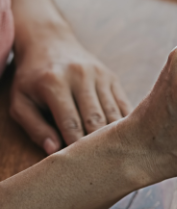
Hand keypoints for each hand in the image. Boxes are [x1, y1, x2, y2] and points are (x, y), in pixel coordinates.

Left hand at [10, 29, 131, 154]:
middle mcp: (80, 76)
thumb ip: (34, 127)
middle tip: (101, 166)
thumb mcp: (20, 101)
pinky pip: (123, 106)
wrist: (50, 42)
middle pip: (96, 120)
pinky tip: (122, 140)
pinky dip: (123, 125)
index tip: (80, 166)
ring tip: (115, 156)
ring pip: (113, 114)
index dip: (76, 147)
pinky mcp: (112, 78)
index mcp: (54, 83)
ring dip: (114, 137)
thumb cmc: (32, 78)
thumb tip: (54, 150)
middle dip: (98, 145)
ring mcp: (99, 76)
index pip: (70, 123)